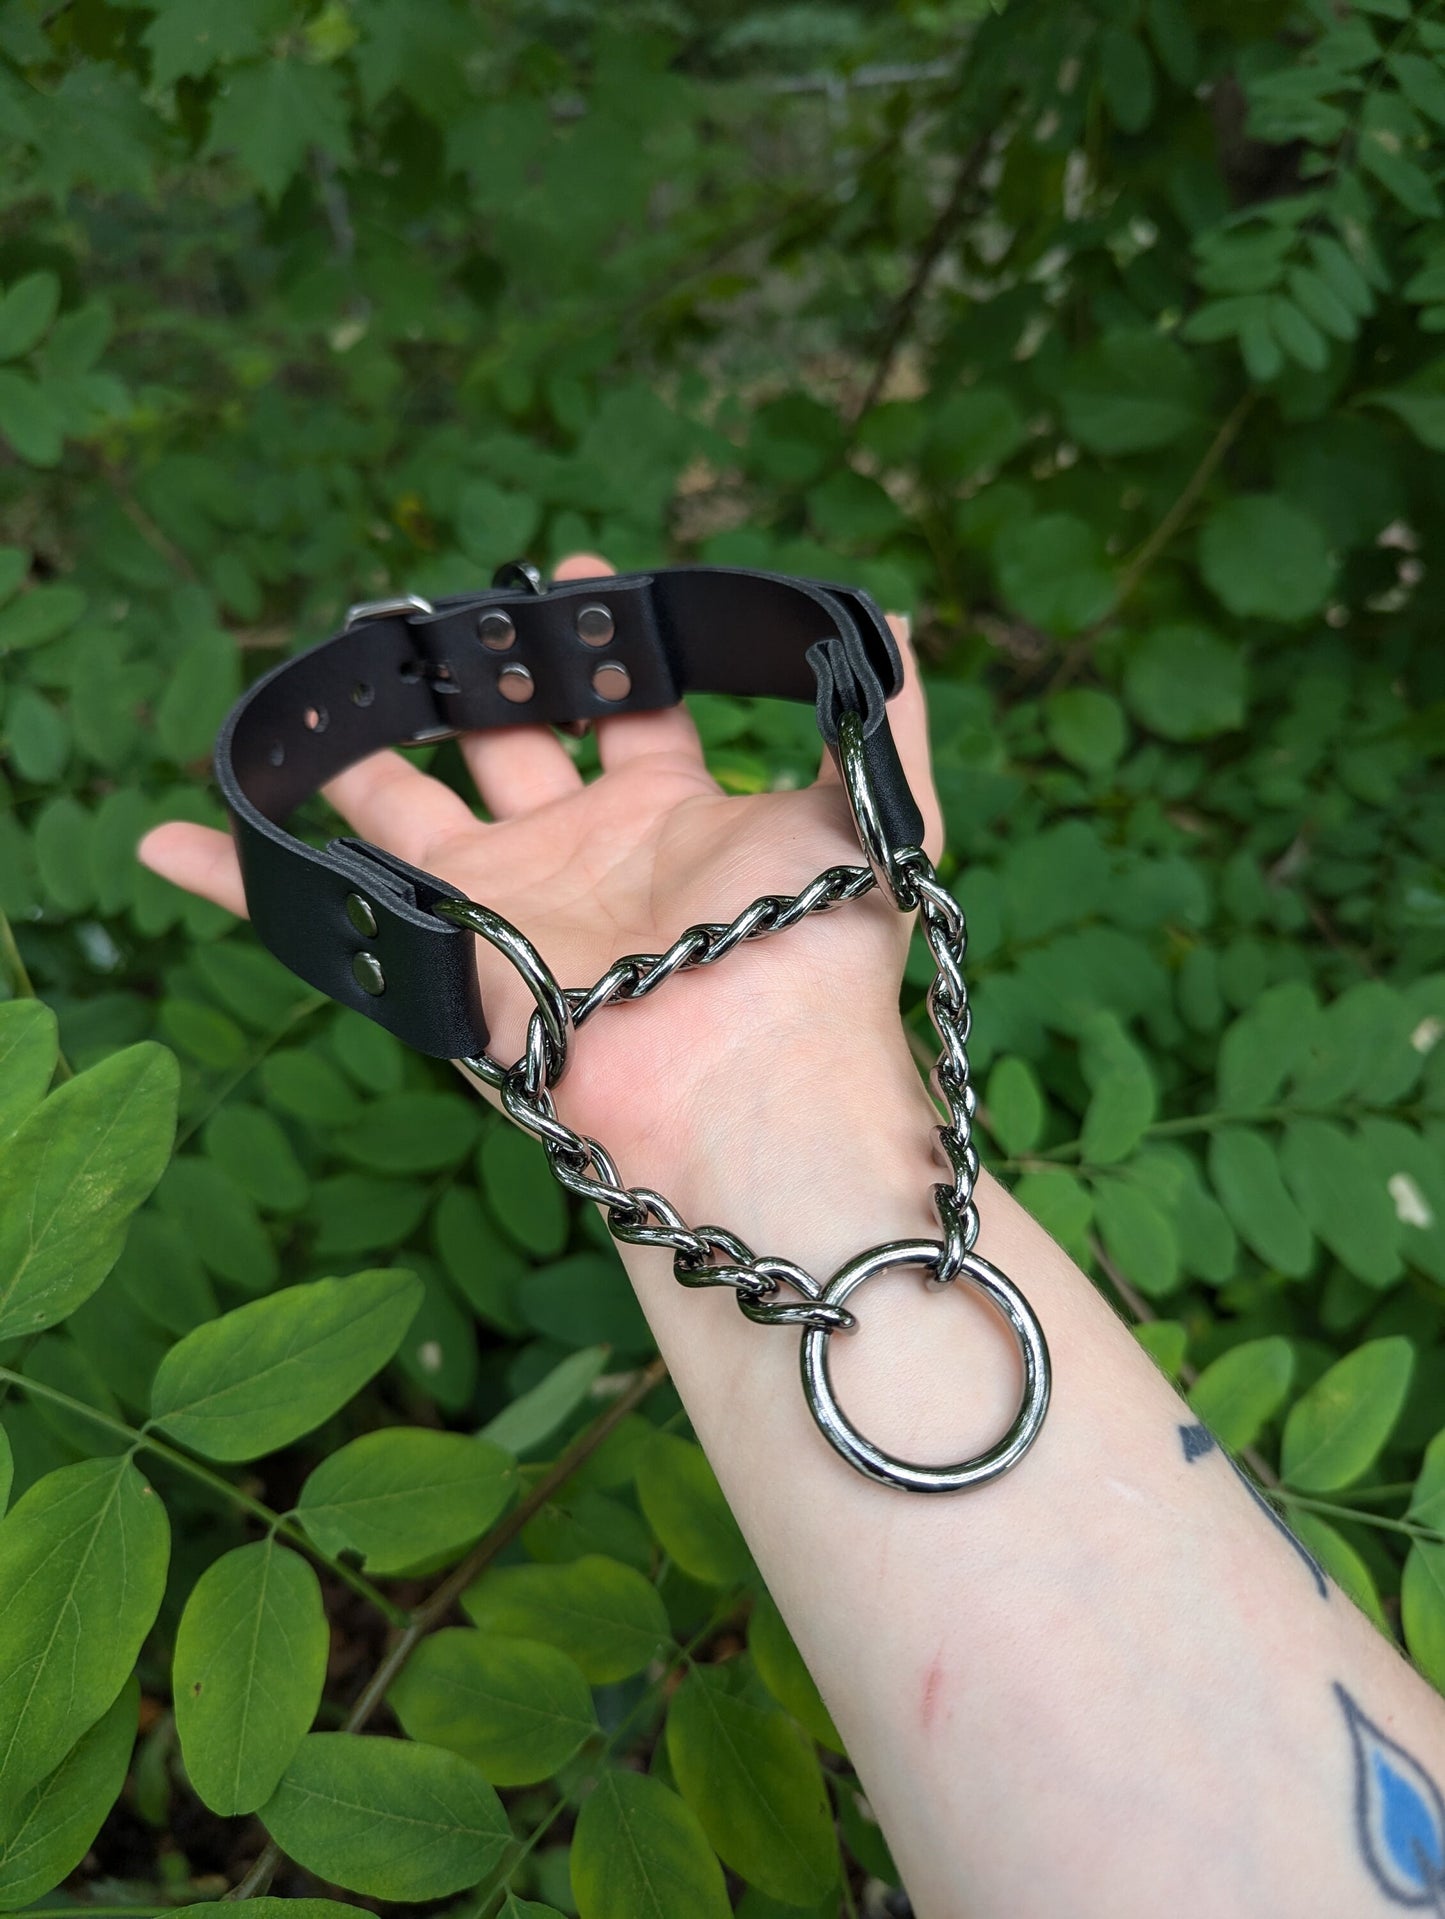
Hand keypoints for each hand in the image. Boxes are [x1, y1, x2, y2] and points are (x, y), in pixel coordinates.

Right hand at [139, 553, 941, 1188]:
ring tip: (314, 696)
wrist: (751, 1091)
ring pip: (400, 814)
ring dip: (351, 761)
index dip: (606, 636)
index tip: (579, 565)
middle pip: (504, 746)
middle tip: (433, 615)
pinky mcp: (441, 960)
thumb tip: (903, 622)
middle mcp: (579, 853)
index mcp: (672, 810)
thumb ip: (883, 722)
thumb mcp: (868, 821)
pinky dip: (241, 877)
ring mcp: (502, 908)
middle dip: (471, 679)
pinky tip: (174, 836)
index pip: (627, 703)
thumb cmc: (817, 959)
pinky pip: (325, 913)